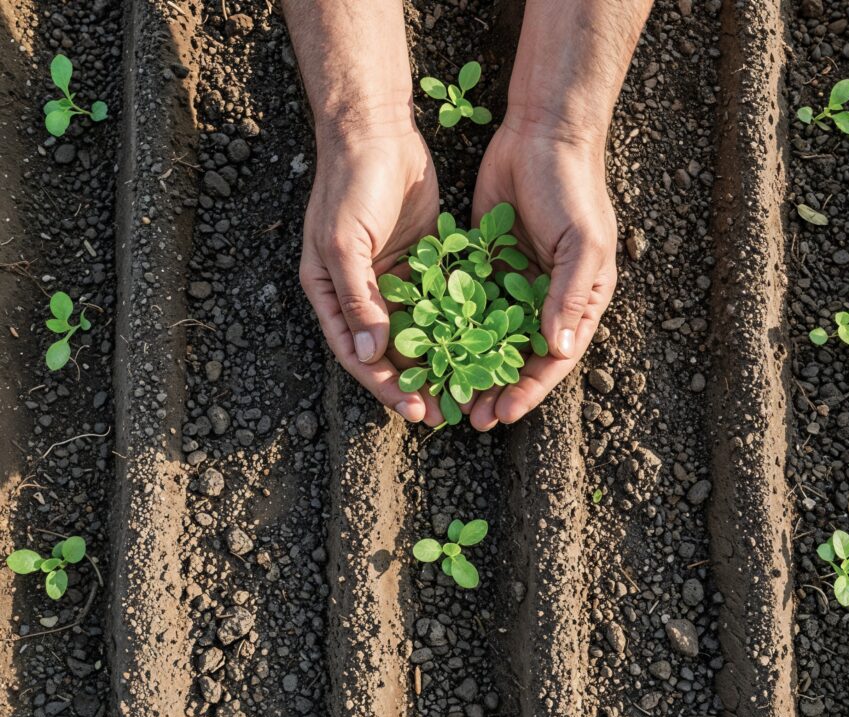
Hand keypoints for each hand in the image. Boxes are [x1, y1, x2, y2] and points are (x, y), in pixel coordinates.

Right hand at [299, 126, 445, 423]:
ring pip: (419, 332)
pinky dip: (456, 325)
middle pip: (389, 351)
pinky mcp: (424, 263)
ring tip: (467, 389)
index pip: (357, 354)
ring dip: (440, 360)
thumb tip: (371, 355)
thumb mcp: (344, 243)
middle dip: (416, 382)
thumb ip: (357, 299)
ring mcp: (394, 279)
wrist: (376, 132)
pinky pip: (440, 303)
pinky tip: (480, 346)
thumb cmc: (348, 186)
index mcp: (331, 295)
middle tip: (445, 413)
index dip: (384, 385)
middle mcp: (361, 294)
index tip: (413, 411)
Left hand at [468, 123, 616, 428]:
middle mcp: (546, 298)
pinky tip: (429, 346)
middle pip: (519, 355)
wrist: (542, 133)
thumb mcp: (581, 243)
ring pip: (488, 335)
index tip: (504, 413)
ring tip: (445, 392)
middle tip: (469, 416)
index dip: (529, 389)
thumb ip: (569, 295)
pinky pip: (465, 301)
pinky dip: (450, 325)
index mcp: (579, 300)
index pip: (555, 358)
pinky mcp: (484, 262)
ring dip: (469, 364)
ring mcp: (513, 282)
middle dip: (495, 386)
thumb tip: (558, 351)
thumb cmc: (573, 188)